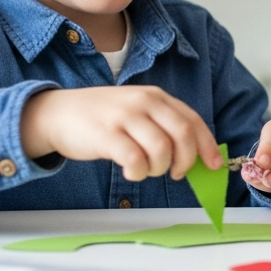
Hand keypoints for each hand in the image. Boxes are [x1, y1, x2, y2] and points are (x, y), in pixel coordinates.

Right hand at [21, 86, 220, 180]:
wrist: (56, 113)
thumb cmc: (102, 118)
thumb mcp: (136, 110)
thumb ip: (162, 125)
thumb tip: (193, 154)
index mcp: (155, 97)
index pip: (192, 120)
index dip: (206, 145)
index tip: (214, 165)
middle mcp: (143, 103)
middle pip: (182, 134)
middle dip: (186, 160)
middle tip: (176, 173)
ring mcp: (124, 117)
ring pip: (161, 149)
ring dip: (159, 168)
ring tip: (146, 170)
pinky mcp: (106, 135)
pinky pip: (135, 159)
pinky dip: (139, 172)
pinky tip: (132, 172)